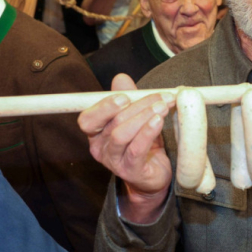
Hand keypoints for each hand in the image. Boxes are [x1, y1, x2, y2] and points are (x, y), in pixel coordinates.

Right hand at [77, 74, 174, 221]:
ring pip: (122, 134)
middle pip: (113, 122)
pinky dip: (148, 132)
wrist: (156, 173)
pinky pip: (136, 150)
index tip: (125, 96)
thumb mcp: (137, 117)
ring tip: (163, 107)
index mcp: (97, 132)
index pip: (88, 119)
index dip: (104, 106)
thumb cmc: (144, 143)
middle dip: (138, 105)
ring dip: (144, 117)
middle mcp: (100, 148)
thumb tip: (121, 78)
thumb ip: (129, 97)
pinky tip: (159, 121)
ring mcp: (114, 161)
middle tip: (161, 96)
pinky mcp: (131, 171)